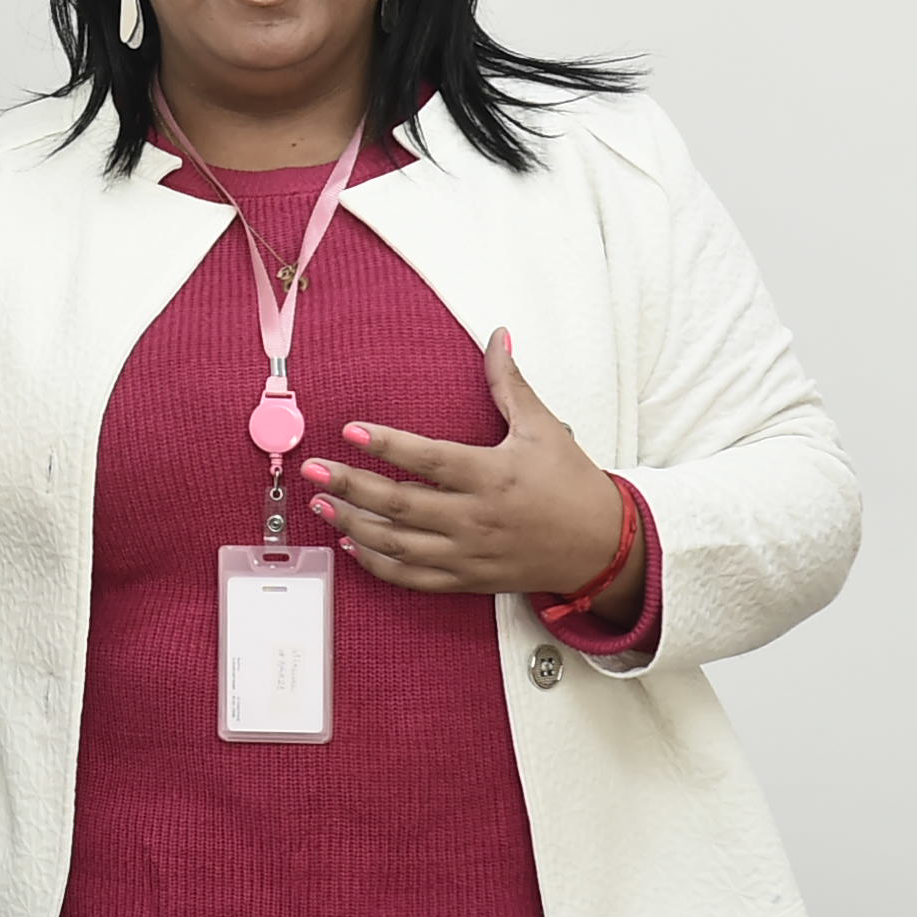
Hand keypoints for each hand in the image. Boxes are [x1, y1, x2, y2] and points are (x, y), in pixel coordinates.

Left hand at [300, 328, 637, 609]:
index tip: (350, 430)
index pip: (430, 460)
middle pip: (400, 505)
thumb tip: (497, 336)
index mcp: (492, 476)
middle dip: (350, 487)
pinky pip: (414, 578)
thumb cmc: (572, 484)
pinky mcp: (468, 580)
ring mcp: (469, 554)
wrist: (604, 549)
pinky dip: (378, 564)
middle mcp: (476, 518)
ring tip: (320, 506)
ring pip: (398, 545)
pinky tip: (351, 545)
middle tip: (312, 470)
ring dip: (353, 526)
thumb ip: (510, 384)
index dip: (388, 445)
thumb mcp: (543, 428)